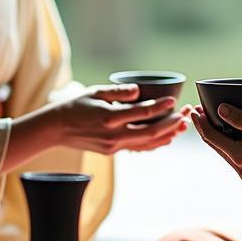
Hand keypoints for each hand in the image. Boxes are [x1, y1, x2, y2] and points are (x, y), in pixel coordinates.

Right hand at [58, 84, 187, 154]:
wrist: (55, 129)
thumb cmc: (74, 106)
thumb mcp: (94, 92)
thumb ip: (117, 91)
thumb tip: (138, 90)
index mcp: (109, 117)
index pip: (142, 113)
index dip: (161, 107)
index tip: (174, 100)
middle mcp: (113, 135)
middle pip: (151, 132)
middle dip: (171, 123)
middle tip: (186, 114)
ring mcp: (114, 146)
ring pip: (147, 143)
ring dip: (167, 135)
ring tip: (182, 126)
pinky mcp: (113, 151)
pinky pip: (139, 148)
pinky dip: (154, 144)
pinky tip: (166, 137)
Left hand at [191, 104, 241, 198]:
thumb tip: (220, 110)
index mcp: (240, 157)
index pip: (211, 137)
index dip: (201, 122)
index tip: (194, 108)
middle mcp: (240, 169)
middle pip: (216, 146)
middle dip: (206, 128)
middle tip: (198, 111)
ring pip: (225, 152)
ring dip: (217, 136)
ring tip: (212, 120)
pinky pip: (236, 157)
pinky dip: (229, 143)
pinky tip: (231, 133)